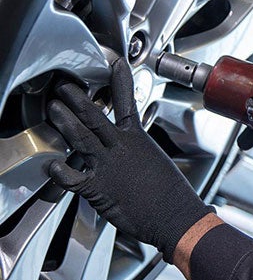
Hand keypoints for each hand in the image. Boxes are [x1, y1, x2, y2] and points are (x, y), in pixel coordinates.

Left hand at [46, 58, 213, 262]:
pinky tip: (51, 164)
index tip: (115, 63)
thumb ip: (137, 155)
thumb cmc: (170, 195)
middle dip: (78, 99)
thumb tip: (132, 153)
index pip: (128, 103)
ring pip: (81, 138)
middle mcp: (121, 149)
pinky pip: (72, 177)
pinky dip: (60, 171)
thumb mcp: (156, 165)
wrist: (175, 216)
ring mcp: (108, 166)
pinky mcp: (98, 188)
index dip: (120, 82)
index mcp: (138, 140)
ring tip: (54, 109)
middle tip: (65, 87)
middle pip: (95, 116)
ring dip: (65, 122)